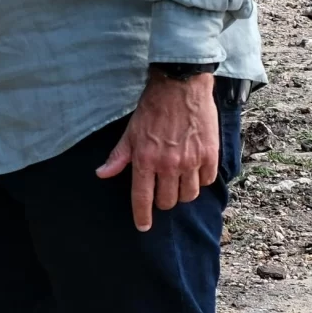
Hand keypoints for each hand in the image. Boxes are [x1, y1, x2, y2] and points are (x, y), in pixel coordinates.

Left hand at [94, 73, 218, 231]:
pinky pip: (206, 181)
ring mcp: (190, 161)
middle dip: (163, 201)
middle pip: (167, 201)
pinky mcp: (209, 155)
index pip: (142, 198)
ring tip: (178, 181)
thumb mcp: (130, 132)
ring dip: (181, 192)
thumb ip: (118, 156)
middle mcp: (168, 164)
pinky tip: (194, 170)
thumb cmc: (152, 108)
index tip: (143, 226)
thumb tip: (102, 174)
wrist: (180, 86)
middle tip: (162, 190)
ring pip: (187, 195)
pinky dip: (200, 180)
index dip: (142, 217)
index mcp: (145, 160)